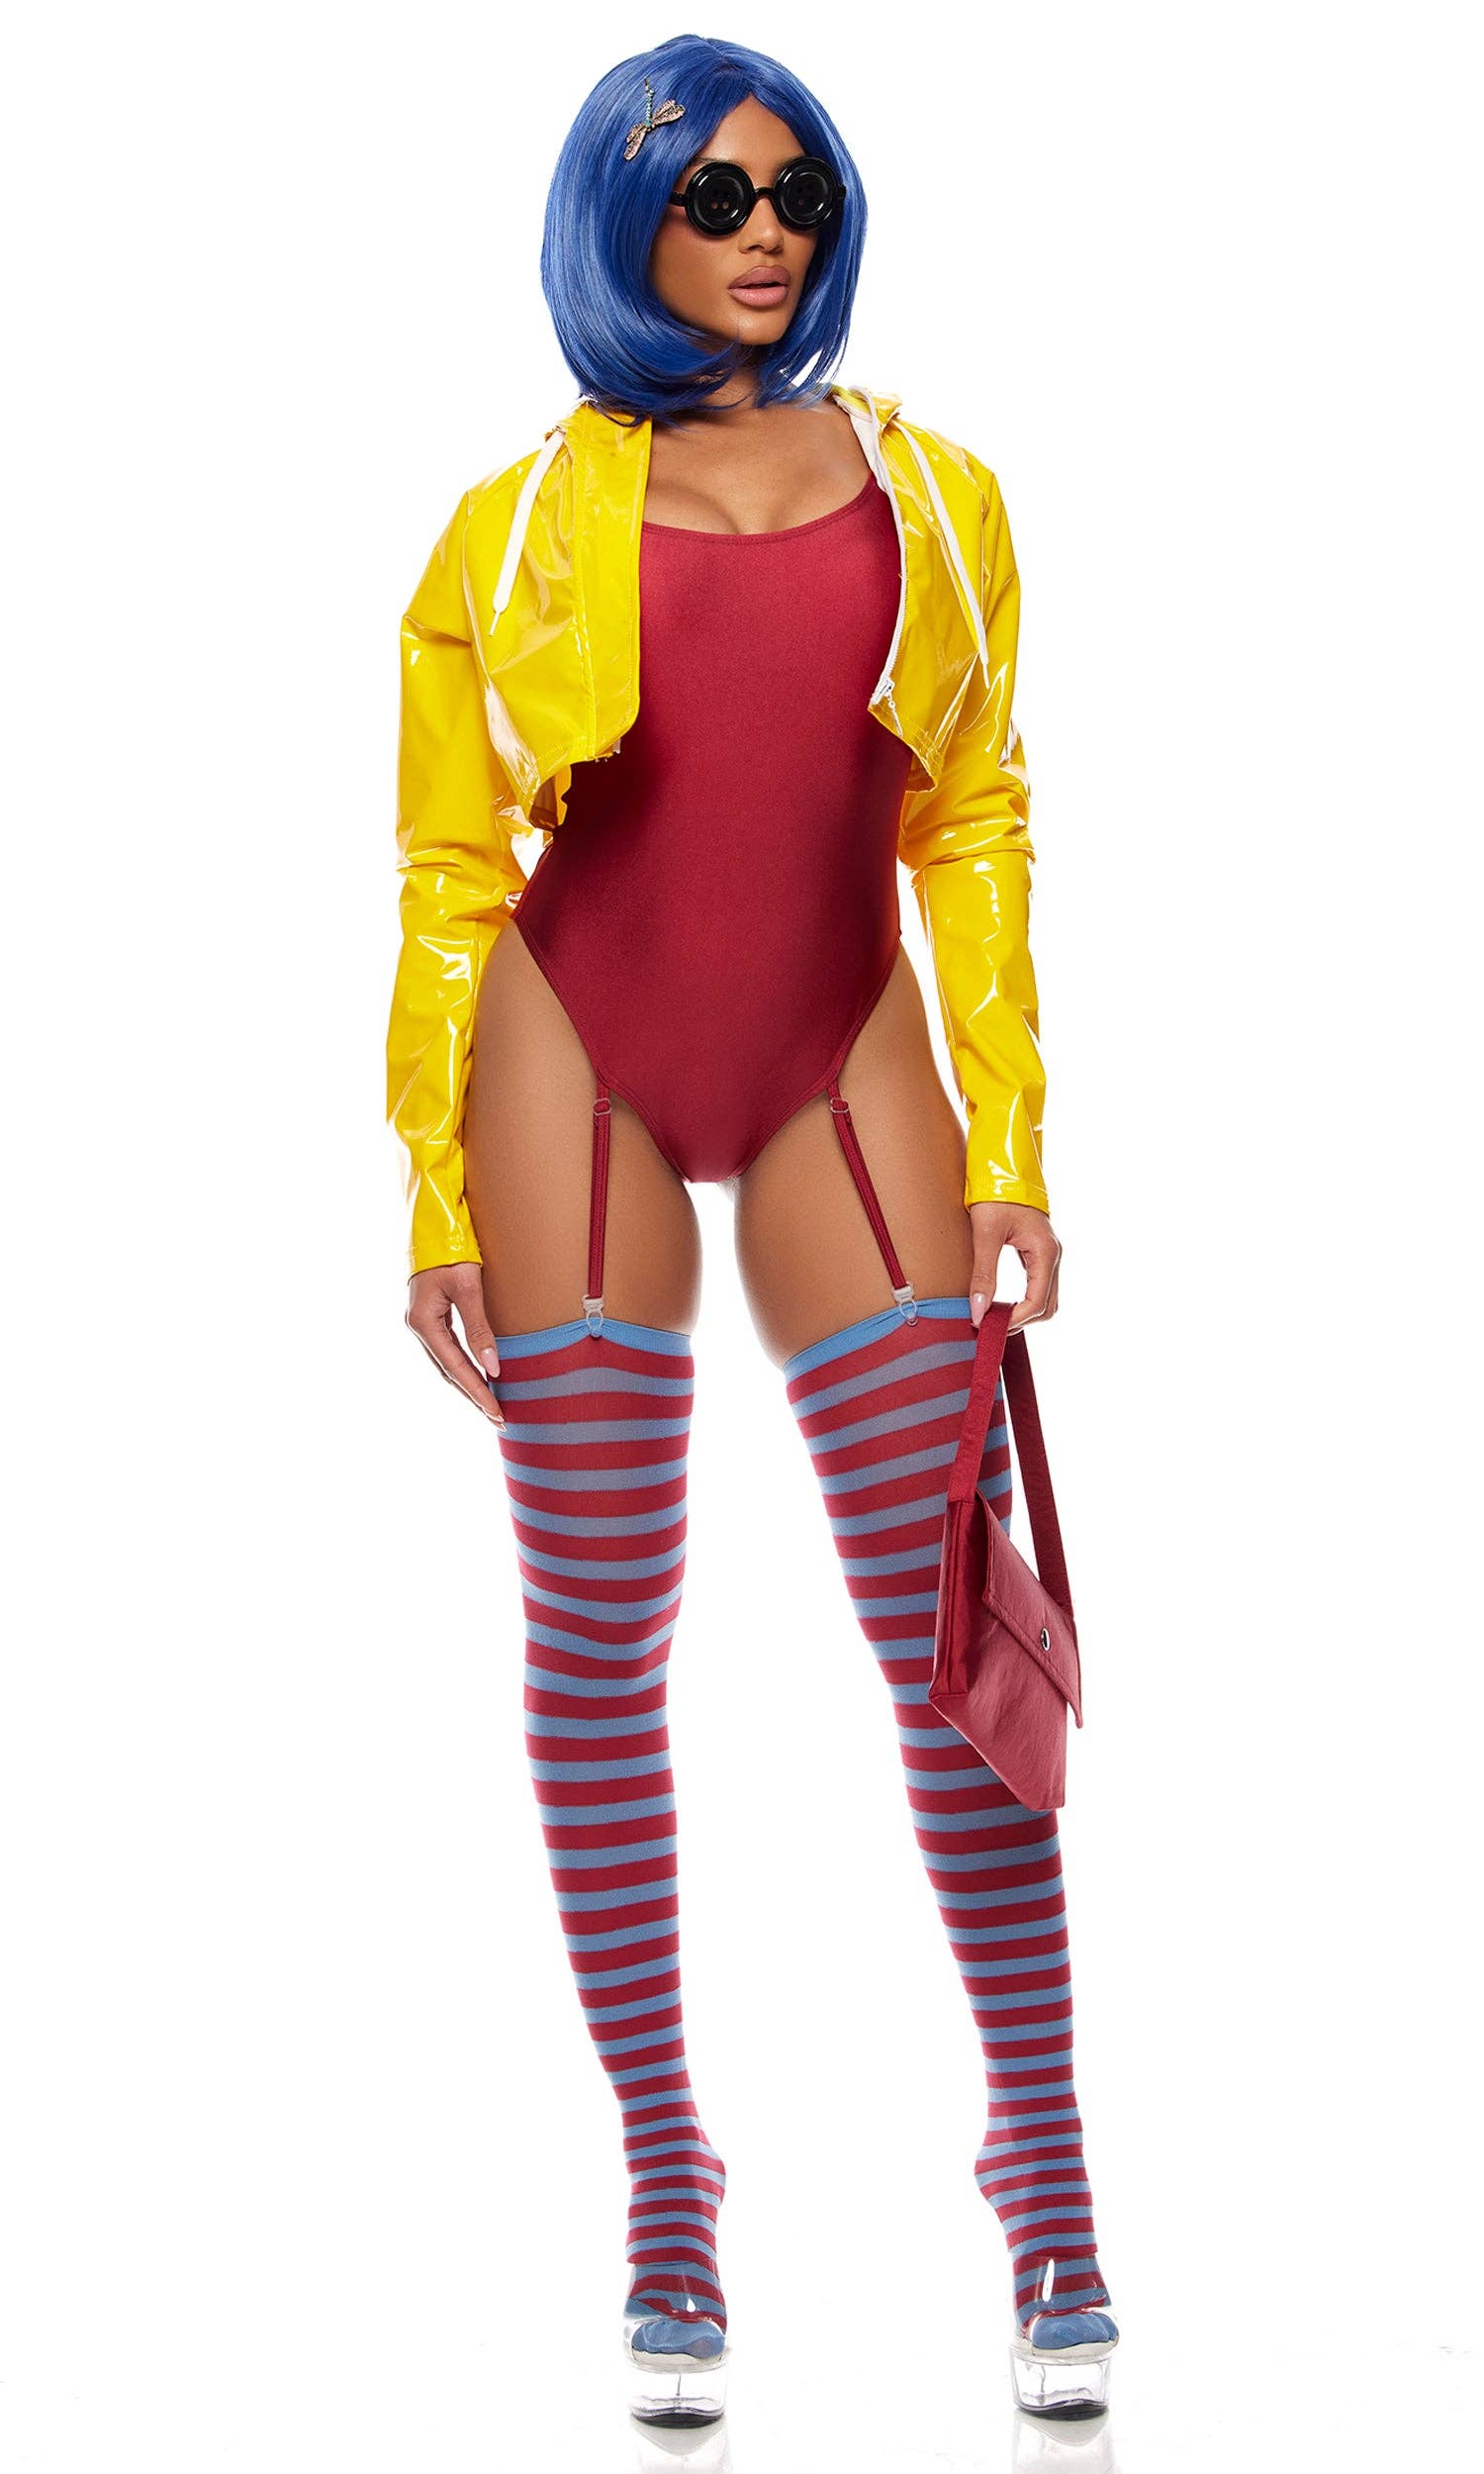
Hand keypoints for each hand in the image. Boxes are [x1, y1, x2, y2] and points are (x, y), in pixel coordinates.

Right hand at [406, 1263, 506, 1425]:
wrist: (434, 1224)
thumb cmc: (452, 1251)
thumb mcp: (468, 1288)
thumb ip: (479, 1328)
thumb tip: (493, 1367)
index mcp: (423, 1322)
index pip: (454, 1367)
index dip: (476, 1391)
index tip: (496, 1411)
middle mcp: (418, 1326)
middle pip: (448, 1371)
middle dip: (473, 1395)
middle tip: (498, 1418)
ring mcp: (422, 1322)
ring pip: (446, 1363)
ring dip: (468, 1384)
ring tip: (490, 1405)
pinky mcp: (429, 1317)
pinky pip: (447, 1350)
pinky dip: (463, 1366)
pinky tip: (478, 1376)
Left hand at [966, 1201, 1061, 1334]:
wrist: (1002, 1166)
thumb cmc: (995, 1194)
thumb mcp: (985, 1233)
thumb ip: (983, 1274)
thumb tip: (978, 1311)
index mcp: (1045, 1251)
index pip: (1037, 1302)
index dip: (1015, 1320)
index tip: (990, 1326)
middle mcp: (1053, 1255)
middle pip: (1047, 1306)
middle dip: (1022, 1321)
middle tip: (991, 1326)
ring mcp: (1048, 1254)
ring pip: (1046, 1298)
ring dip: (1024, 1313)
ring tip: (994, 1316)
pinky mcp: (1039, 1252)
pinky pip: (1039, 1285)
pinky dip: (1024, 1300)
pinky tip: (1001, 1302)